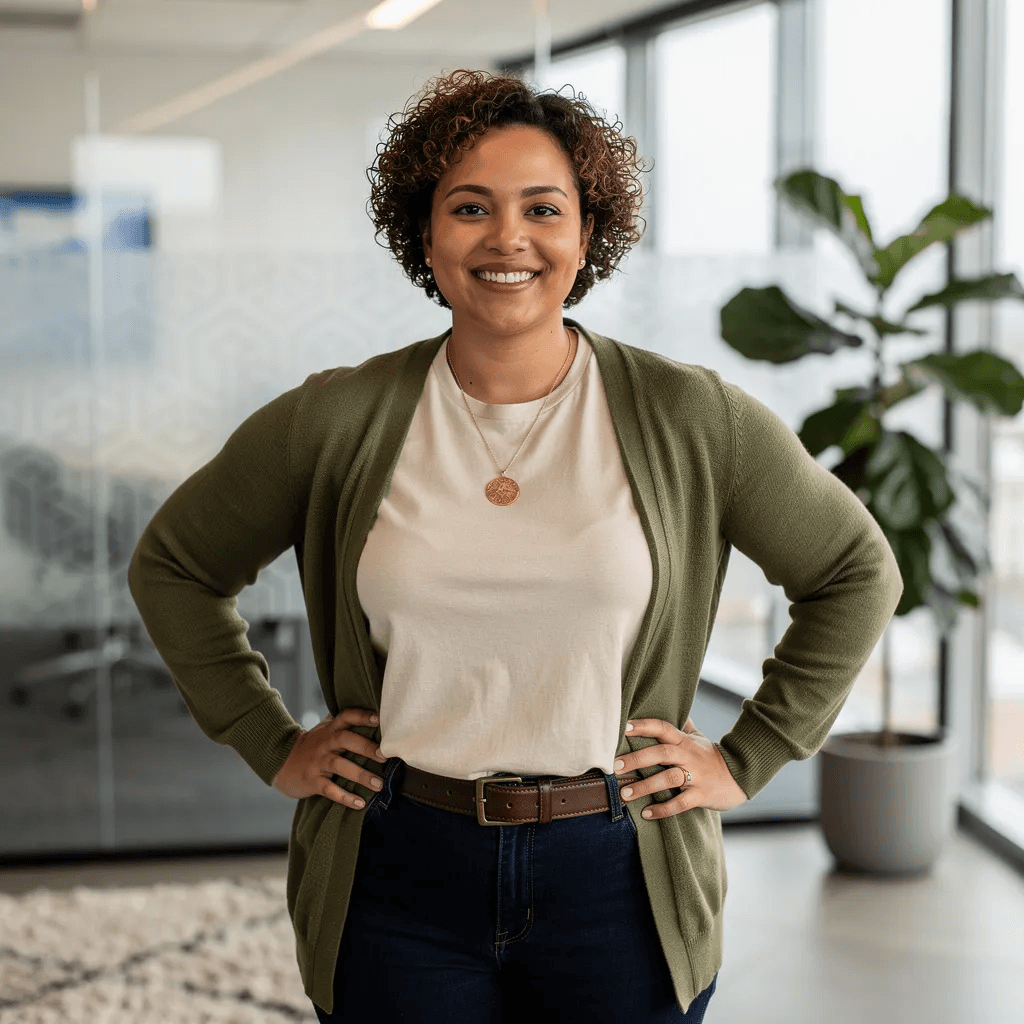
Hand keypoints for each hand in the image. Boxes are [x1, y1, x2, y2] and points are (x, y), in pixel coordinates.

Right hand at [272, 707, 386, 808]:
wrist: (281, 762)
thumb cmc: (312, 746)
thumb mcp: (324, 730)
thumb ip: (343, 724)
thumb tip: (375, 717)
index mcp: (330, 729)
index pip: (346, 717)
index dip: (362, 716)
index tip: (379, 720)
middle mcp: (324, 743)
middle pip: (345, 740)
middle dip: (366, 747)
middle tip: (384, 756)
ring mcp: (318, 762)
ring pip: (340, 766)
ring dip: (361, 775)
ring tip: (379, 784)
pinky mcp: (312, 781)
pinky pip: (329, 790)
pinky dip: (345, 797)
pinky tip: (360, 803)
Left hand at [616, 717, 747, 819]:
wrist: (740, 776)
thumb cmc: (711, 756)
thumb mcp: (698, 738)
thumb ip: (682, 725)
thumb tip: (670, 707)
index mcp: (684, 741)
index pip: (662, 728)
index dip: (644, 726)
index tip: (623, 727)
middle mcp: (688, 756)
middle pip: (661, 753)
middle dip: (637, 759)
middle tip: (615, 766)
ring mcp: (695, 776)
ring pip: (668, 778)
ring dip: (645, 786)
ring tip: (625, 793)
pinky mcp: (700, 796)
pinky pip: (680, 803)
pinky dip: (663, 809)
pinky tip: (646, 813)